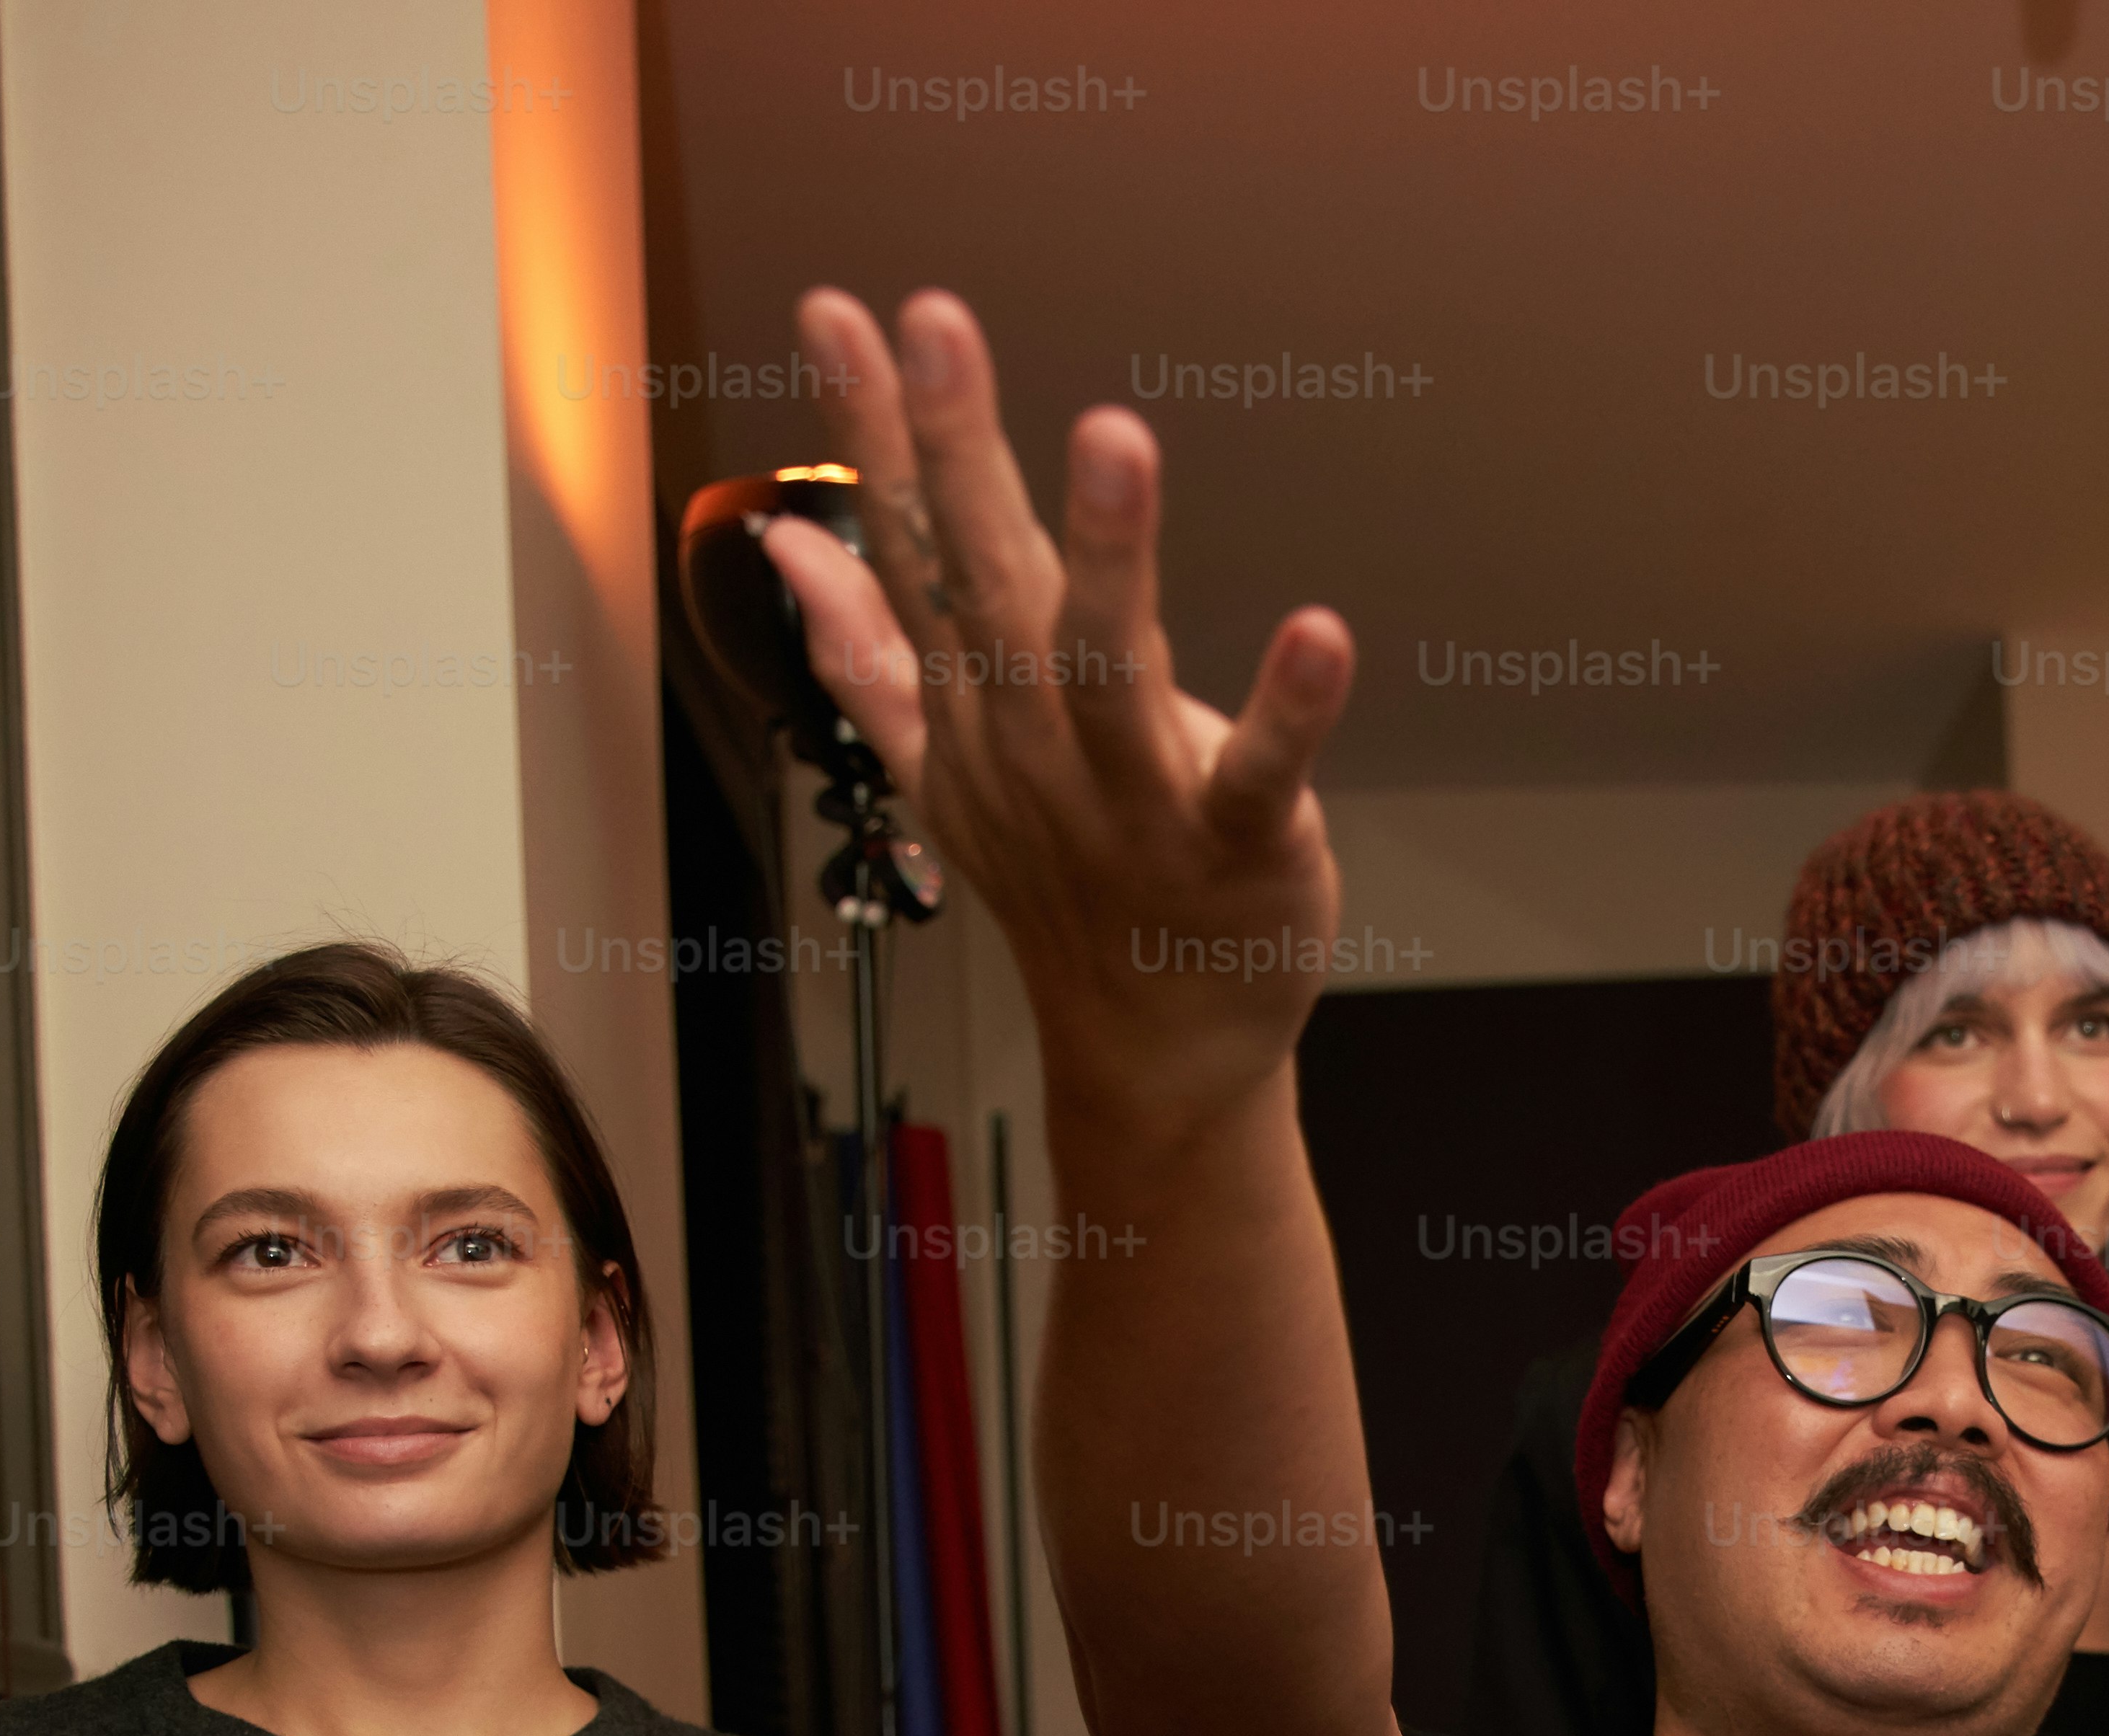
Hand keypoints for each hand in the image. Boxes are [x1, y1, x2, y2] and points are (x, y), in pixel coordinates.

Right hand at [771, 286, 1354, 1141]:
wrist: (1154, 1050)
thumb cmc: (1065, 888)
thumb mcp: (943, 766)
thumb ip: (867, 648)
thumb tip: (786, 544)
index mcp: (974, 703)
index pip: (911, 547)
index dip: (871, 428)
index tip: (837, 313)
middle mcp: (1034, 740)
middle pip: (987, 581)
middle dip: (957, 448)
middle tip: (935, 320)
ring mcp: (1131, 797)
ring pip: (1104, 665)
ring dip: (1112, 553)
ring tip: (1115, 438)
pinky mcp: (1234, 845)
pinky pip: (1258, 774)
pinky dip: (1290, 712)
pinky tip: (1322, 633)